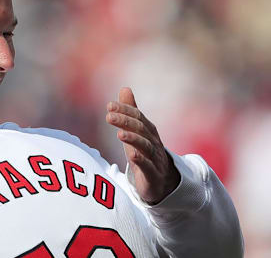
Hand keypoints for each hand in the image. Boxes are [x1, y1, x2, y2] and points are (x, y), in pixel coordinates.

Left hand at [106, 87, 179, 203]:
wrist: (161, 183)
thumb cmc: (145, 154)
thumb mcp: (136, 133)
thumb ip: (131, 112)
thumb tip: (125, 88)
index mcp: (149, 132)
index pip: (138, 117)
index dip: (125, 110)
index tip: (109, 106)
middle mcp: (154, 143)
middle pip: (141, 130)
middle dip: (125, 122)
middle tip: (109, 116)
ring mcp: (155, 159)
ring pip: (145, 147)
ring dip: (132, 139)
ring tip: (119, 134)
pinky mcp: (153, 176)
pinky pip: (148, 167)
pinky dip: (141, 160)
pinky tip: (131, 155)